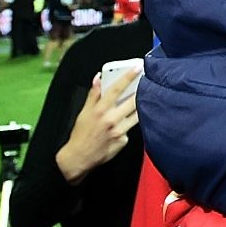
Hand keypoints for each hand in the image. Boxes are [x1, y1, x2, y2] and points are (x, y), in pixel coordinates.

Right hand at [54, 69, 138, 184]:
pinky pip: (130, 129)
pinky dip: (128, 125)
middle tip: (147, 82)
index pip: (116, 89)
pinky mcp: (123, 141)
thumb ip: (93, 94)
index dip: (128, 77)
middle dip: (141, 90)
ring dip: (139, 106)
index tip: (137, 67)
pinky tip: (123, 125)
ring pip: (136, 115)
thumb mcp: (84, 112)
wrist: (78, 158)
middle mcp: (111, 120)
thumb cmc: (80, 134)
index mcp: (100, 110)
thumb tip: (98, 78)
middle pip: (133, 101)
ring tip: (140, 101)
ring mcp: (119, 131)